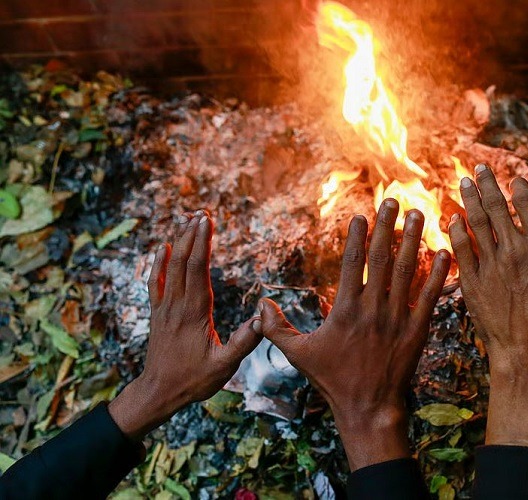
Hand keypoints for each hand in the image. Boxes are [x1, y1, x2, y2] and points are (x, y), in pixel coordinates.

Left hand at [108, 211, 262, 439]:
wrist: (158, 392)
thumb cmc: (193, 381)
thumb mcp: (224, 366)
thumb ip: (243, 342)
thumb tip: (262, 318)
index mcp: (194, 313)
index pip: (198, 269)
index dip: (202, 242)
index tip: (207, 221)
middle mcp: (176, 305)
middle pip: (182, 261)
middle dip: (191, 234)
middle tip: (201, 212)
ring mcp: (164, 308)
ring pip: (169, 267)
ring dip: (178, 242)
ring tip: (187, 221)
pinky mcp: (157, 314)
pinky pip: (155, 282)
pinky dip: (158, 262)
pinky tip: (161, 248)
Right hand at [259, 199, 450, 470]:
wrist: (369, 408)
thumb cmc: (332, 380)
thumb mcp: (298, 354)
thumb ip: (275, 328)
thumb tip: (259, 303)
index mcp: (345, 310)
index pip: (351, 264)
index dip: (357, 237)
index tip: (361, 215)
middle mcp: (373, 309)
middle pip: (381, 259)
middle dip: (387, 226)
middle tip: (394, 200)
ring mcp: (397, 319)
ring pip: (407, 272)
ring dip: (413, 241)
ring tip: (418, 215)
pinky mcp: (417, 331)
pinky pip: (429, 297)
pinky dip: (437, 275)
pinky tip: (443, 253)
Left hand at [449, 164, 527, 448]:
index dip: (519, 187)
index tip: (513, 178)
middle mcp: (516, 249)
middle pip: (498, 205)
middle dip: (487, 183)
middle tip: (478, 169)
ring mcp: (492, 264)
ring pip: (477, 221)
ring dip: (469, 198)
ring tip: (462, 182)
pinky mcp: (473, 280)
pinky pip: (462, 248)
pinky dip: (457, 230)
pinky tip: (453, 218)